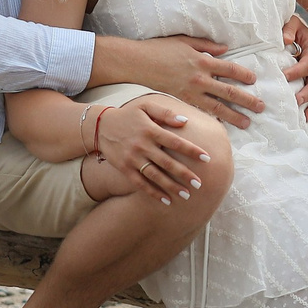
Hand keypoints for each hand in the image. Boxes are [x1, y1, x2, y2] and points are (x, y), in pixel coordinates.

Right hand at [98, 101, 213, 202]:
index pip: (175, 142)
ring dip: (171, 186)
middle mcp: (142, 145)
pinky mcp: (124, 168)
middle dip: (184, 174)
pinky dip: (153, 193)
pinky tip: (166, 200)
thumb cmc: (129, 115)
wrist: (101, 126)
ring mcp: (132, 158)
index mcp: (150, 130)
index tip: (207, 158)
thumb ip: (165, 113)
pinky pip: (140, 183)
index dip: (191, 150)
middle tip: (199, 184)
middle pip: (167, 162)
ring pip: (154, 175)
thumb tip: (185, 121)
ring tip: (186, 195)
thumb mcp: (146, 107)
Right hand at [121, 35, 265, 128]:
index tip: (254, 80)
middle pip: (229, 91)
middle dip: (247, 100)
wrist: (136, 63)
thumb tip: (225, 49)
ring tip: (246, 123)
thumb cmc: (159, 49)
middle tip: (261, 107)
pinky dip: (212, 119)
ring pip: (217, 107)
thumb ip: (206, 46)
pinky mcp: (181, 102)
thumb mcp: (185, 42)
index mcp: (202, 61)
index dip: (244, 75)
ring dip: (234, 116)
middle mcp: (199, 78)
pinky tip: (222, 126)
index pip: (230, 69)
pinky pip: (200, 112)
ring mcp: (190, 92)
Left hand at [283, 14, 307, 120]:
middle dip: (307, 93)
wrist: (298, 31)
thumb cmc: (292, 28)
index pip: (307, 63)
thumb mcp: (292, 22)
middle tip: (296, 101)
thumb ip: (290, 29)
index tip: (284, 76)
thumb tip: (286, 40)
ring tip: (306, 117)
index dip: (297, 71)